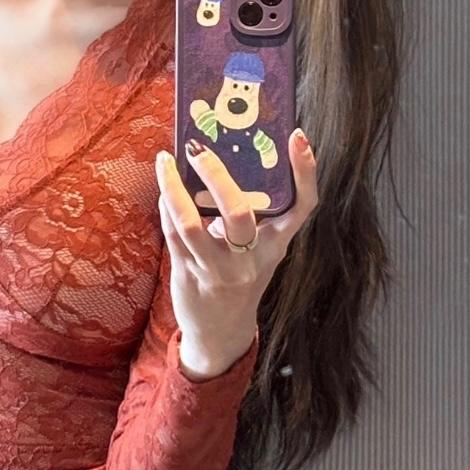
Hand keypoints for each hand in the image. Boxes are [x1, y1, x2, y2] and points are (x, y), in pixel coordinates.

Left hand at [154, 129, 318, 370]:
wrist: (221, 331)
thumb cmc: (241, 277)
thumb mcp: (259, 250)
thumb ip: (254, 215)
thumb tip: (228, 160)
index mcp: (276, 245)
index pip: (302, 206)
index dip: (305, 172)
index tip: (298, 137)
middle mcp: (251, 258)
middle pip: (239, 212)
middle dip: (216, 175)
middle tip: (199, 149)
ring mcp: (218, 269)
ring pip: (191, 223)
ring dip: (173, 187)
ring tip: (165, 161)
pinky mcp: (190, 274)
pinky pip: (173, 233)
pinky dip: (167, 205)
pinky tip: (165, 189)